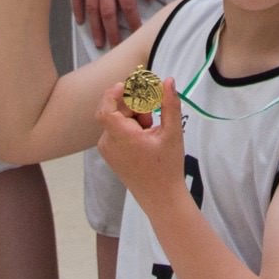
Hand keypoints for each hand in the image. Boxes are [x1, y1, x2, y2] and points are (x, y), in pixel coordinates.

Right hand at [72, 0, 157, 49]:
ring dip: (95, 27)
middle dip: (112, 32)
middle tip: (115, 48)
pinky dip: (77, 9)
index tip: (137, 34)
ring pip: (92, 9)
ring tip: (98, 42)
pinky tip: (80, 21)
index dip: (133, 21)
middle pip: (108, 13)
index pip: (128, 6)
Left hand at [95, 80, 189, 204]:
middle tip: (152, 111)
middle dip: (132, 104)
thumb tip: (168, 80)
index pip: (106, 107)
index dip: (114, 92)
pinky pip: (115, 131)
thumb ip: (169, 104)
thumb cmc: (167, 167)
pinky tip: (145, 135)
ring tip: (151, 127)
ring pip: (115, 120)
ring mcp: (107, 150)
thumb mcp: (172, 133)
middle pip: (113, 111)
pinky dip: (129, 126)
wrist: (161, 198)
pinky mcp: (110, 155)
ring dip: (132, 115)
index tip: (130, 85)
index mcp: (121, 137)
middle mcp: (108, 143)